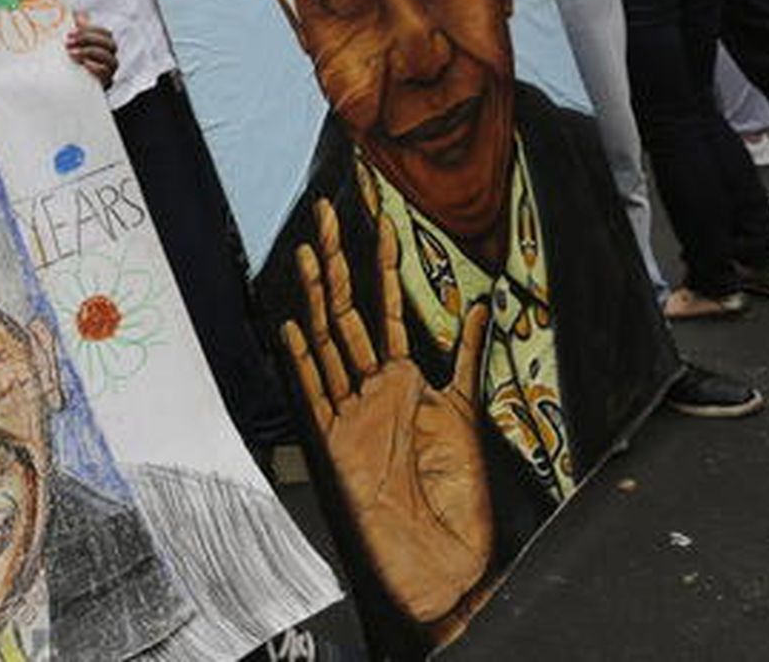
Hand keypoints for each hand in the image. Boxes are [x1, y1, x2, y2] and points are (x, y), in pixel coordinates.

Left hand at [65, 12, 117, 88]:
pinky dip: (96, 69)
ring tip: (72, 53)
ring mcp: (108, 73)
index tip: (71, 31)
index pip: (106, 34)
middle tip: (69, 42)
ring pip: (111, 60)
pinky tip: (83, 65)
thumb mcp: (69, 45)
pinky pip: (107, 77)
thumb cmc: (69, 63)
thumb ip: (74, 29)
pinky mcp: (103, 86)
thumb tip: (76, 13)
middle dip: (89, 41)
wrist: (64, 89)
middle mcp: (109, 59)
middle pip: (110, 45)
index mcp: (104, 47)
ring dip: (91, 53)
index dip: (91, 30)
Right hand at [280, 199, 493, 624]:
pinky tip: (292, 324)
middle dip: (338, 260)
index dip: (381, 262)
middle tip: (326, 211)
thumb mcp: (468, 412)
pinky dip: (303, 359)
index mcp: (404, 378)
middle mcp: (372, 386)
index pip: (389, 306)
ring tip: (307, 251)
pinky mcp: (335, 440)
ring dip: (317, 296)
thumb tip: (477, 305)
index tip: (377, 217)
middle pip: (349, 311)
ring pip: (329, 339)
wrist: (440, 557)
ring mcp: (350, 410)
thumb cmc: (455, 494)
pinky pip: (315, 392)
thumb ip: (468, 357)